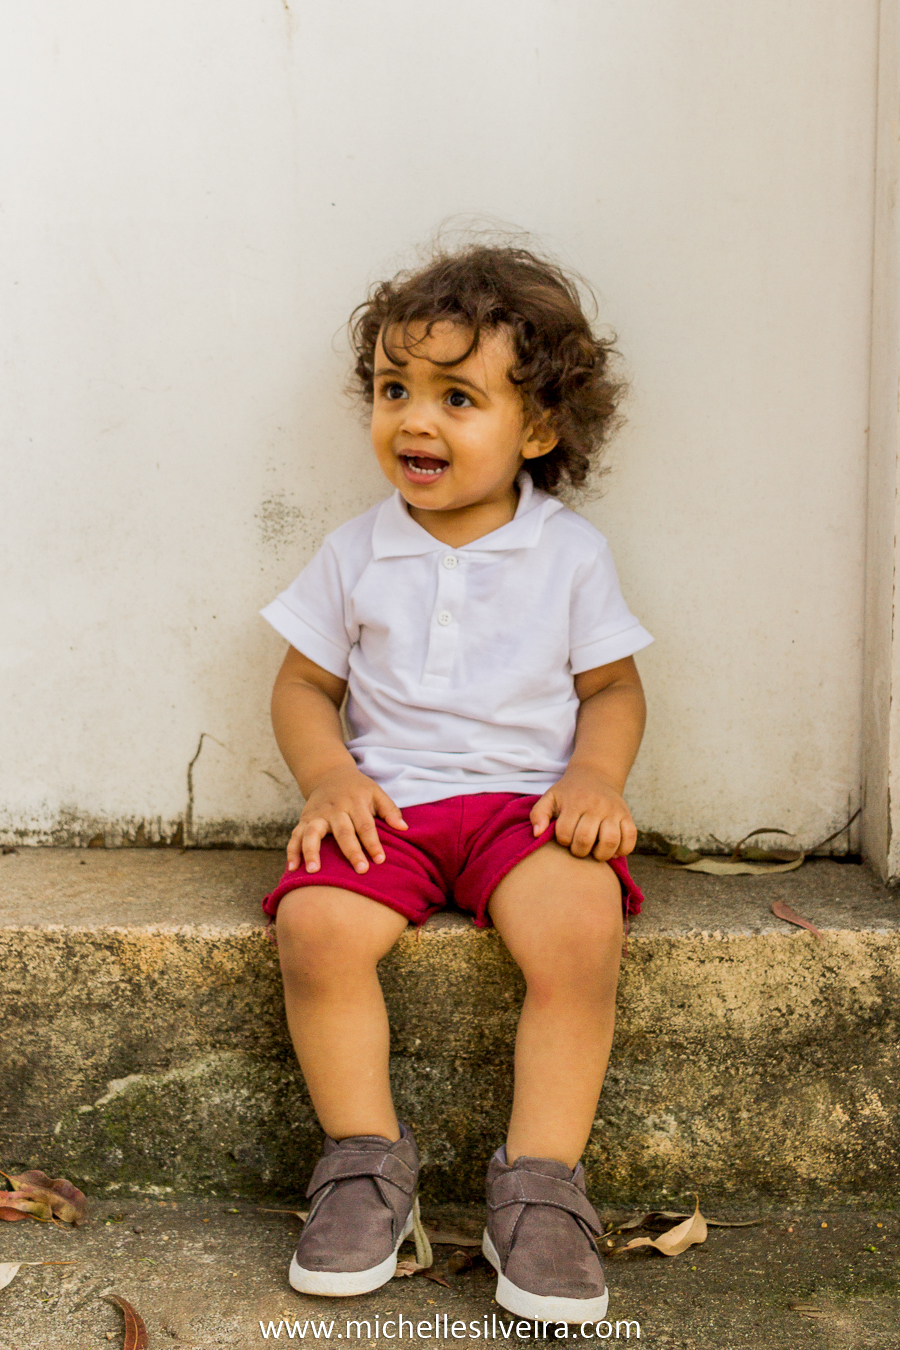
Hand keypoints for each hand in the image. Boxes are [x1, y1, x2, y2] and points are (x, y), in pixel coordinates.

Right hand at [287, 766, 406, 873]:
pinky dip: (292, 851)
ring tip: (314, 871)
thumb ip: (390, 810)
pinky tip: (292, 868)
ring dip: (312, 851)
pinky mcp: (303, 820)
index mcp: (355, 802)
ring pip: (312, 833)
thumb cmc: (358, 789)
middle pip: (343, 832)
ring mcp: (317, 815)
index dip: (373, 843)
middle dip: (351, 851)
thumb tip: (404, 829)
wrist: (329, 774)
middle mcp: (335, 809)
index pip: (365, 825)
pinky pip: (295, 836)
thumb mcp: (376, 792)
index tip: (380, 860)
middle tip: (360, 870)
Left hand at [529, 765, 636, 861]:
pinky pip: (631, 838)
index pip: (564, 833)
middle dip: (579, 851)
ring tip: (595, 852)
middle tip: (579, 848)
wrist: (594, 776)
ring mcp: (613, 811)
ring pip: (610, 841)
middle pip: (586, 839)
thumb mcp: (550, 797)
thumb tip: (537, 834)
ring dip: (601, 854)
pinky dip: (623, 849)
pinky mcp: (627, 816)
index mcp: (575, 803)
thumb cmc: (569, 793)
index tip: (564, 838)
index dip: (562, 841)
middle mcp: (595, 806)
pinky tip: (613, 849)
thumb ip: (539, 814)